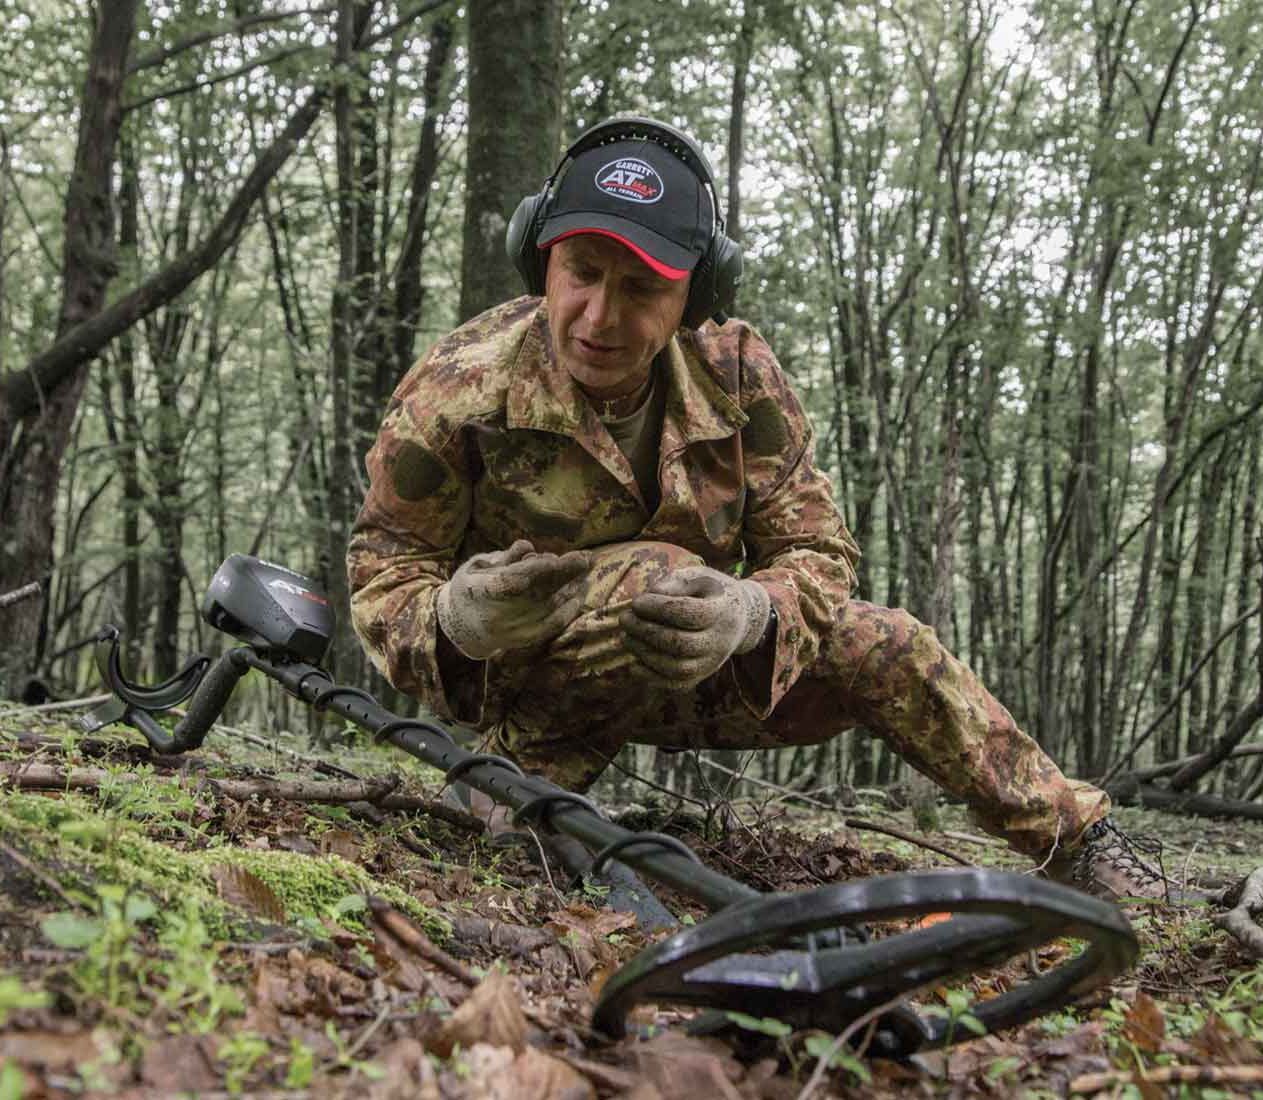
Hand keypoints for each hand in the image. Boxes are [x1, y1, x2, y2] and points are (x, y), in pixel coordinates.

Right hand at [436, 539, 591, 659]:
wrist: (462, 628)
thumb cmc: (470, 588)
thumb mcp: (478, 566)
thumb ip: (504, 557)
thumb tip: (528, 546)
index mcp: (482, 592)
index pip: (513, 580)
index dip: (536, 570)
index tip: (555, 557)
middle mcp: (500, 614)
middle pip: (538, 592)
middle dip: (563, 574)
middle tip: (585, 557)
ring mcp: (514, 629)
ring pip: (550, 607)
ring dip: (571, 587)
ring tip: (586, 569)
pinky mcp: (525, 639)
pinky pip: (553, 624)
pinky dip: (568, 609)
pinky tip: (579, 593)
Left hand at [619, 566, 770, 689]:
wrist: (739, 619)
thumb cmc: (710, 593)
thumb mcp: (698, 577)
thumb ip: (676, 583)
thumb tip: (651, 594)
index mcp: (722, 611)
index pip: (689, 613)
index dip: (658, 608)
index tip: (637, 602)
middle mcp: (719, 641)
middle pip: (681, 643)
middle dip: (646, 632)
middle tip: (625, 619)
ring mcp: (711, 662)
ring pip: (677, 668)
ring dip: (646, 654)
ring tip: (626, 638)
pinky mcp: (701, 677)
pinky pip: (676, 685)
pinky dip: (652, 677)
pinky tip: (634, 663)